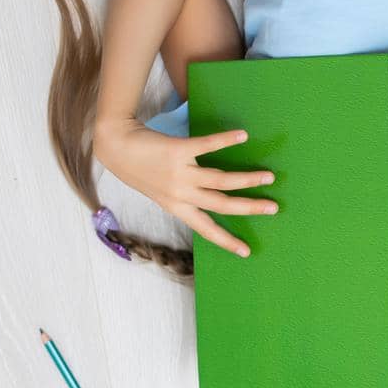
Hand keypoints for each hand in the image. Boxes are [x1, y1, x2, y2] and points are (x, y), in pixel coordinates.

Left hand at [93, 118, 275, 257]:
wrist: (114, 146)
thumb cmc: (138, 169)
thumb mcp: (159, 191)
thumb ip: (181, 197)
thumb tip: (207, 197)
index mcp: (176, 207)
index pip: (206, 228)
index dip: (226, 241)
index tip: (246, 252)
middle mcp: (180, 194)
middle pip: (221, 205)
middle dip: (249, 208)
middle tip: (273, 208)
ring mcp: (179, 173)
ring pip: (220, 180)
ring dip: (247, 179)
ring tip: (268, 176)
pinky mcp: (177, 150)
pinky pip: (207, 145)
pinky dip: (226, 140)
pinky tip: (242, 135)